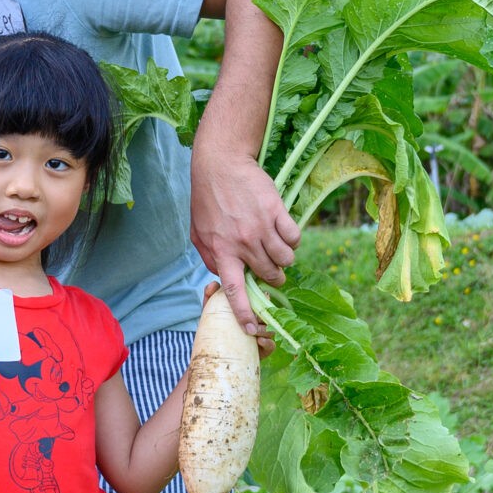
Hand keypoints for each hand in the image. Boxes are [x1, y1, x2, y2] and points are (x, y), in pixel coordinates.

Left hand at [189, 145, 295, 350]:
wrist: (221, 164)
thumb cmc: (208, 198)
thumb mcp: (198, 232)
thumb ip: (210, 257)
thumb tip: (222, 277)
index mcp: (222, 251)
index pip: (234, 289)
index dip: (244, 312)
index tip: (253, 328)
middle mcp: (243, 243)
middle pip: (270, 275)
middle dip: (274, 276)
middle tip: (270, 267)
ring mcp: (261, 227)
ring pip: (286, 259)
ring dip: (284, 258)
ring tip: (276, 247)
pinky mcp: (277, 211)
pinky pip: (294, 238)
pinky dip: (292, 238)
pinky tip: (283, 229)